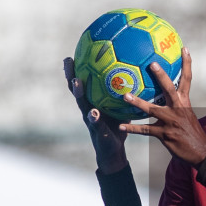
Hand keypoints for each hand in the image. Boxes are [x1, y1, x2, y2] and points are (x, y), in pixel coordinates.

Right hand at [64, 57, 128, 173]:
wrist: (112, 151)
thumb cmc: (117, 126)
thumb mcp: (120, 108)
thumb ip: (124, 94)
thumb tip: (136, 74)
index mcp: (93, 102)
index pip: (82, 83)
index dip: (76, 70)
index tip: (72, 53)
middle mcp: (88, 109)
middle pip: (76, 91)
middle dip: (71, 75)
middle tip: (68, 61)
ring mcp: (90, 120)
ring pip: (82, 104)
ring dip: (78, 93)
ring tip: (77, 82)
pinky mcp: (98, 132)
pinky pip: (95, 123)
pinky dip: (94, 118)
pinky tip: (94, 112)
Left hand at [117, 50, 205, 166]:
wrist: (202, 153)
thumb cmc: (194, 135)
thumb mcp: (189, 117)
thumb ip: (178, 107)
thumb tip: (170, 98)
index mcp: (185, 103)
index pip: (187, 80)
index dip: (186, 63)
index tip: (184, 49)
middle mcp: (178, 109)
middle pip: (169, 88)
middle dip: (161, 76)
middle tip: (152, 63)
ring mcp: (171, 122)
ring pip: (152, 109)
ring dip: (138, 102)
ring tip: (125, 95)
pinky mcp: (164, 135)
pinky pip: (145, 130)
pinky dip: (132, 128)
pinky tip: (121, 125)